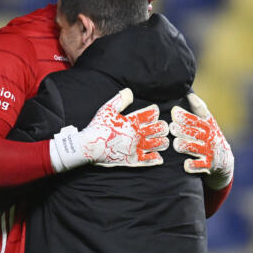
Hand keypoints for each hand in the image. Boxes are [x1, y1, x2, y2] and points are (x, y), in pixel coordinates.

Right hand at [49, 88, 168, 171]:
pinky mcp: (133, 160)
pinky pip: (150, 160)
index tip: (153, 112)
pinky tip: (159, 157)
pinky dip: (156, 158)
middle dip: (162, 126)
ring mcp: (136, 148)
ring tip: (162, 140)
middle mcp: (137, 134)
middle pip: (159, 129)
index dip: (154, 112)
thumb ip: (120, 99)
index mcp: (132, 121)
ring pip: (159, 144)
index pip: (151, 114)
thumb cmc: (97, 127)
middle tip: (161, 126)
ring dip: (162, 141)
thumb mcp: (107, 109)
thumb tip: (130, 92)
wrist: (89, 146)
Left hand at [170, 92, 233, 188]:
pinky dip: (194, 166)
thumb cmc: (211, 136)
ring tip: (176, 144)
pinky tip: (186, 165)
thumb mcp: (209, 121)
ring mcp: (209, 152)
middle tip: (171, 127)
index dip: (186, 115)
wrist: (224, 160)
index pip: (197, 119)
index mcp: (208, 126)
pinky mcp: (208, 165)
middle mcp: (209, 138)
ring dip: (186, 146)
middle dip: (182, 129)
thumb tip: (189, 93)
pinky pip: (200, 166)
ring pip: (196, 148)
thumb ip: (199, 108)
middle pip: (195, 133)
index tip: (174, 112)